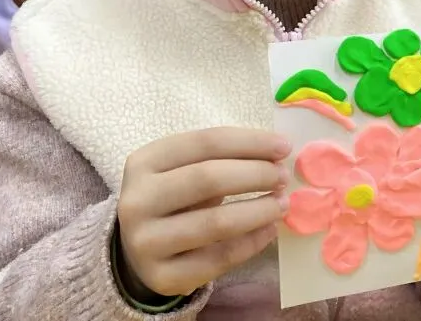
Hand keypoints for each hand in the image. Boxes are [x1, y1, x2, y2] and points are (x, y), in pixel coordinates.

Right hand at [117, 128, 291, 297]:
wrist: (139, 251)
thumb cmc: (174, 199)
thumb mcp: (183, 170)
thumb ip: (221, 159)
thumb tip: (275, 154)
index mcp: (143, 162)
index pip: (204, 143)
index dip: (249, 142)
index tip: (283, 146)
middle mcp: (137, 201)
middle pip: (208, 179)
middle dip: (256, 174)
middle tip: (282, 177)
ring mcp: (146, 242)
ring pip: (216, 223)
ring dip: (260, 210)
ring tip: (282, 203)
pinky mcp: (163, 277)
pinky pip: (220, 258)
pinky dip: (252, 242)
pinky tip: (269, 230)